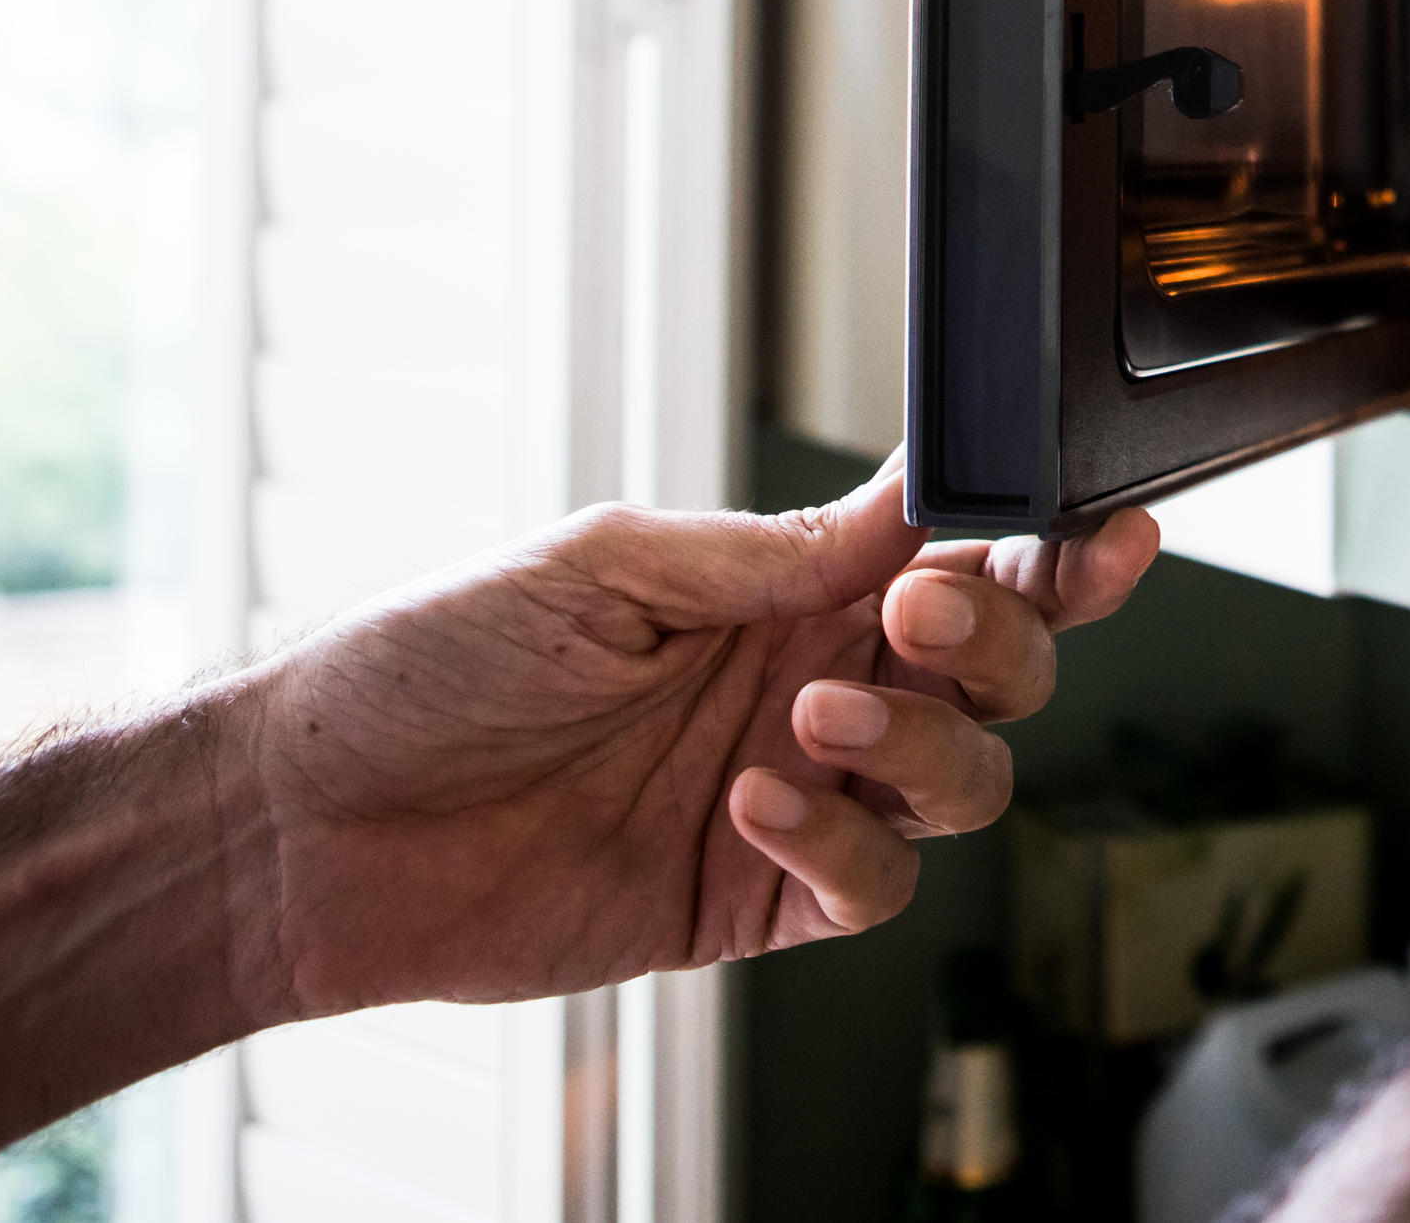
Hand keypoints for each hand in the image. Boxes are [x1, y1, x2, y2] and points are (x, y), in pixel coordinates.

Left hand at [230, 460, 1158, 1014]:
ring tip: (811, 722)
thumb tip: (911, 509)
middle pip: (1000, 669)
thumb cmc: (426, 667)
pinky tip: (751, 807)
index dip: (1051, 548)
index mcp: (788, 587)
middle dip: (1002, 640)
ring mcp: (796, 797)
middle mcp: (811, 686)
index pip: (962, 558)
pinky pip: (873, 886)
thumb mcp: (607, 562)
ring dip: (920, 744)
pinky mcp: (755, 900)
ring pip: (965, 781)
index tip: (1098, 533)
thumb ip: (773, 549)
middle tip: (919, 616)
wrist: (311, 826)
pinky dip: (840, 846)